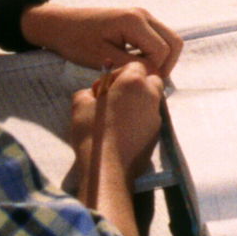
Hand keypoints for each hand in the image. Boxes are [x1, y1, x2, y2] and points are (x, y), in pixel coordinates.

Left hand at [25, 4, 182, 78]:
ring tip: (141, 75)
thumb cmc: (77, 42)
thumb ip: (131, 66)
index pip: (162, 51)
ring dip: (161, 59)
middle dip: (166, 65)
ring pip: (168, 40)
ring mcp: (142, 16)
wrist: (61, 25)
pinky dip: (154, 53)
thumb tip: (154, 76)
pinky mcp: (137, 21)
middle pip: (174, 42)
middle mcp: (143, 15)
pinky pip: (157, 38)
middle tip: (146, 81)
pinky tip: (136, 65)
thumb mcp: (103, 58)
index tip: (137, 83)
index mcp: (134, 21)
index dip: (155, 71)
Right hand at [63, 62, 164, 199]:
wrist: (107, 170)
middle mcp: (150, 96)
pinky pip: (150, 119)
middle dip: (136, 85)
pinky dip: (140, 120)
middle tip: (115, 99)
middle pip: (150, 80)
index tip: (105, 89)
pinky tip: (123, 132)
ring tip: (117, 117)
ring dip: (138, 103)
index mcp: (134, 83)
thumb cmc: (92, 133)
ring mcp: (156, 116)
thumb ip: (87, 92)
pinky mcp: (157, 135)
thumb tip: (93, 94)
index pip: (135, 65)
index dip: (118, 74)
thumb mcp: (80, 105)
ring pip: (151, 100)